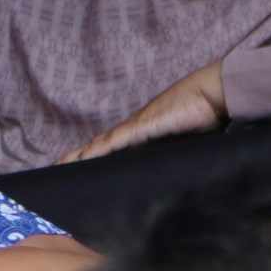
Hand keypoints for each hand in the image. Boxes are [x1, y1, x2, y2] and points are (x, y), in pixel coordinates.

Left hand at [68, 62, 228, 160]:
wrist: (213, 94)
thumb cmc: (204, 116)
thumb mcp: (186, 143)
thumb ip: (174, 157)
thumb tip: (171, 176)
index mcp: (143, 134)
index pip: (112, 148)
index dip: (94, 156)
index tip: (79, 167)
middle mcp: (135, 130)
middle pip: (99, 146)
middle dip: (78, 157)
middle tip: (57, 169)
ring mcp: (136, 127)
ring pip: (100, 144)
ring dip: (80, 155)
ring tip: (61, 165)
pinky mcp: (143, 127)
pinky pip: (115, 141)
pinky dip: (97, 150)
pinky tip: (82, 158)